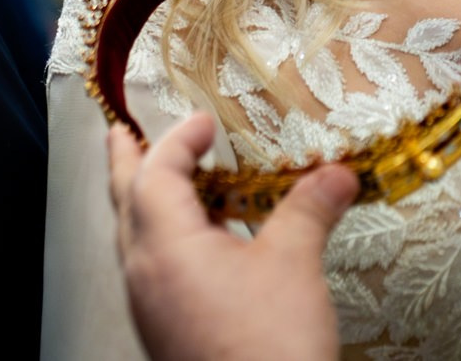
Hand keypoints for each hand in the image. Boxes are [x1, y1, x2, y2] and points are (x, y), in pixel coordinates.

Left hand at [107, 113, 356, 360]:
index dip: (177, 140)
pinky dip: (165, 239)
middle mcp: (145, 275)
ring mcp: (150, 307)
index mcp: (166, 248)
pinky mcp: (166, 330)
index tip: (203, 121)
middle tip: (123, 134)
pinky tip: (201, 244)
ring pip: (134, 240)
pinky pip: (152, 269)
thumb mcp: (294, 263)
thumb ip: (309, 208)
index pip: (156, 175)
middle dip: (126, 165)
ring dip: (146, 202)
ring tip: (169, 183)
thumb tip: (337, 173)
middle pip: (125, 205)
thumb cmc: (269, 344)